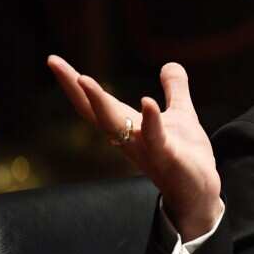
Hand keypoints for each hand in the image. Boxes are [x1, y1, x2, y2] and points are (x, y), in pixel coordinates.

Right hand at [47, 55, 222, 238]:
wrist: (201, 193)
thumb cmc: (187, 156)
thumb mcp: (182, 115)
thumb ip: (175, 90)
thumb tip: (170, 64)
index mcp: (129, 126)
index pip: (95, 103)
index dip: (73, 83)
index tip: (53, 60)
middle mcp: (129, 138)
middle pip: (95, 112)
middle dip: (75, 89)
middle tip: (55, 64)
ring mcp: (145, 149)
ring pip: (115, 126)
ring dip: (99, 103)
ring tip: (83, 79)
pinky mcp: (167, 158)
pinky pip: (155, 138)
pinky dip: (151, 120)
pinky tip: (147, 101)